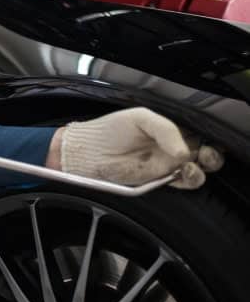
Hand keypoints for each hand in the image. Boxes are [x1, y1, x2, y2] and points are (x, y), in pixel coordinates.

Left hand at [57, 107, 223, 188]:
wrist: (90, 151)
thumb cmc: (109, 130)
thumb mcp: (140, 118)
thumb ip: (165, 130)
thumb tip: (183, 152)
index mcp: (168, 129)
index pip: (197, 133)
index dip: (208, 137)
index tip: (208, 139)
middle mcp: (170, 146)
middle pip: (203, 153)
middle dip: (211, 156)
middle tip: (205, 154)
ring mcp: (166, 164)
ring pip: (197, 170)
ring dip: (200, 170)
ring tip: (188, 165)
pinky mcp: (158, 179)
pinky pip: (181, 182)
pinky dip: (188, 179)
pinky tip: (181, 172)